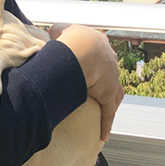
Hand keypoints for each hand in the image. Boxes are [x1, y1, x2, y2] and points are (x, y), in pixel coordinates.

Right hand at [55, 25, 124, 140]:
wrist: (81, 49)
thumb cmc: (70, 38)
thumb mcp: (60, 30)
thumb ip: (56, 32)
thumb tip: (51, 33)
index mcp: (98, 43)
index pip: (99, 51)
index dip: (93, 57)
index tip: (88, 62)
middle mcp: (109, 60)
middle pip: (109, 71)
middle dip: (105, 79)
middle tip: (95, 87)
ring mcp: (111, 78)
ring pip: (114, 92)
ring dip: (109, 101)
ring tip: (102, 109)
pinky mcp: (108, 94)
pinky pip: (108, 112)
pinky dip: (105, 123)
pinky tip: (103, 135)